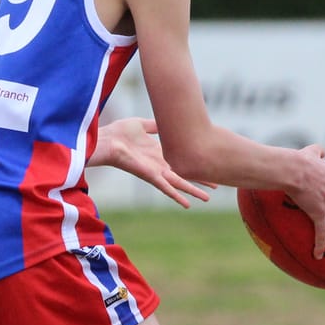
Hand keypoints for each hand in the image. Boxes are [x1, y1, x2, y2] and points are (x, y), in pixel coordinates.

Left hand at [90, 117, 212, 209]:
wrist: (108, 140)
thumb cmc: (119, 132)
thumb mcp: (142, 124)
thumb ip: (155, 125)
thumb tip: (167, 120)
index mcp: (158, 153)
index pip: (180, 161)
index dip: (193, 164)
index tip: (207, 167)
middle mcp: (159, 165)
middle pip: (184, 175)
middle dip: (199, 181)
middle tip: (216, 187)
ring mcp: (156, 172)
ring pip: (179, 184)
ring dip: (193, 191)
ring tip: (207, 199)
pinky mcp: (150, 176)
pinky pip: (166, 188)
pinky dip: (176, 196)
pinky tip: (187, 204)